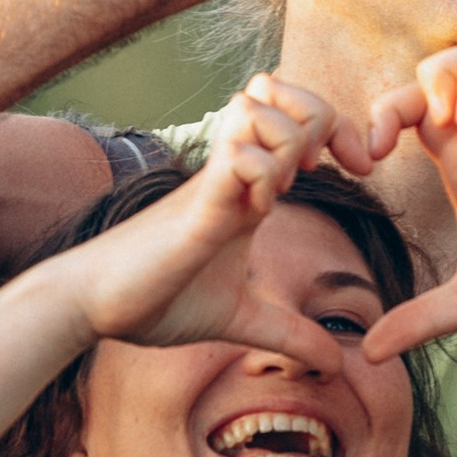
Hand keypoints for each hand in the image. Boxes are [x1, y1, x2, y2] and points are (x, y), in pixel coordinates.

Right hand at [64, 74, 360, 356]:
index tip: (362, 167)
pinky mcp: (194, 206)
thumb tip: (337, 364)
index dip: (339, 127)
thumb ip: (288, 334)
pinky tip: (261, 210)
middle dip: (322, 118)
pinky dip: (262, 176)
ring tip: (284, 191)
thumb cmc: (155, 300)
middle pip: (283, 92)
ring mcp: (211, 183)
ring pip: (258, 110)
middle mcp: (231, 172)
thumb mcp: (238, 320)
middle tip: (326, 168)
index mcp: (247, 187)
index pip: (300, 117)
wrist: (94, 304)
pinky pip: (238, 159)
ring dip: (287, 144)